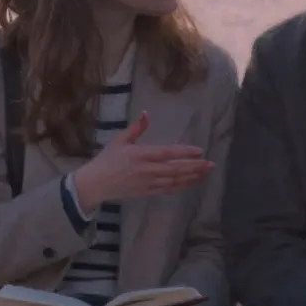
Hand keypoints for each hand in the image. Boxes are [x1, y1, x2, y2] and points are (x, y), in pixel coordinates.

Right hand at [72, 111, 211, 208]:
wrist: (95, 184)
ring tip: (206, 173)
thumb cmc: (107, 160)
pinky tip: (192, 183)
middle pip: (175, 169)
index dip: (184, 152)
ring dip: (192, 177)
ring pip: (174, 181)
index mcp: (140, 155)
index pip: (167, 153)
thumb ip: (136, 128)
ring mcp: (147, 183)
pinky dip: (181, 187)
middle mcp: (146, 170)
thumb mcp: (119, 140)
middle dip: (194, 167)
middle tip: (210, 164)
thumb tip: (147, 113)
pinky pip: (168, 190)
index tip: (199, 151)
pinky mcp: (147, 193)